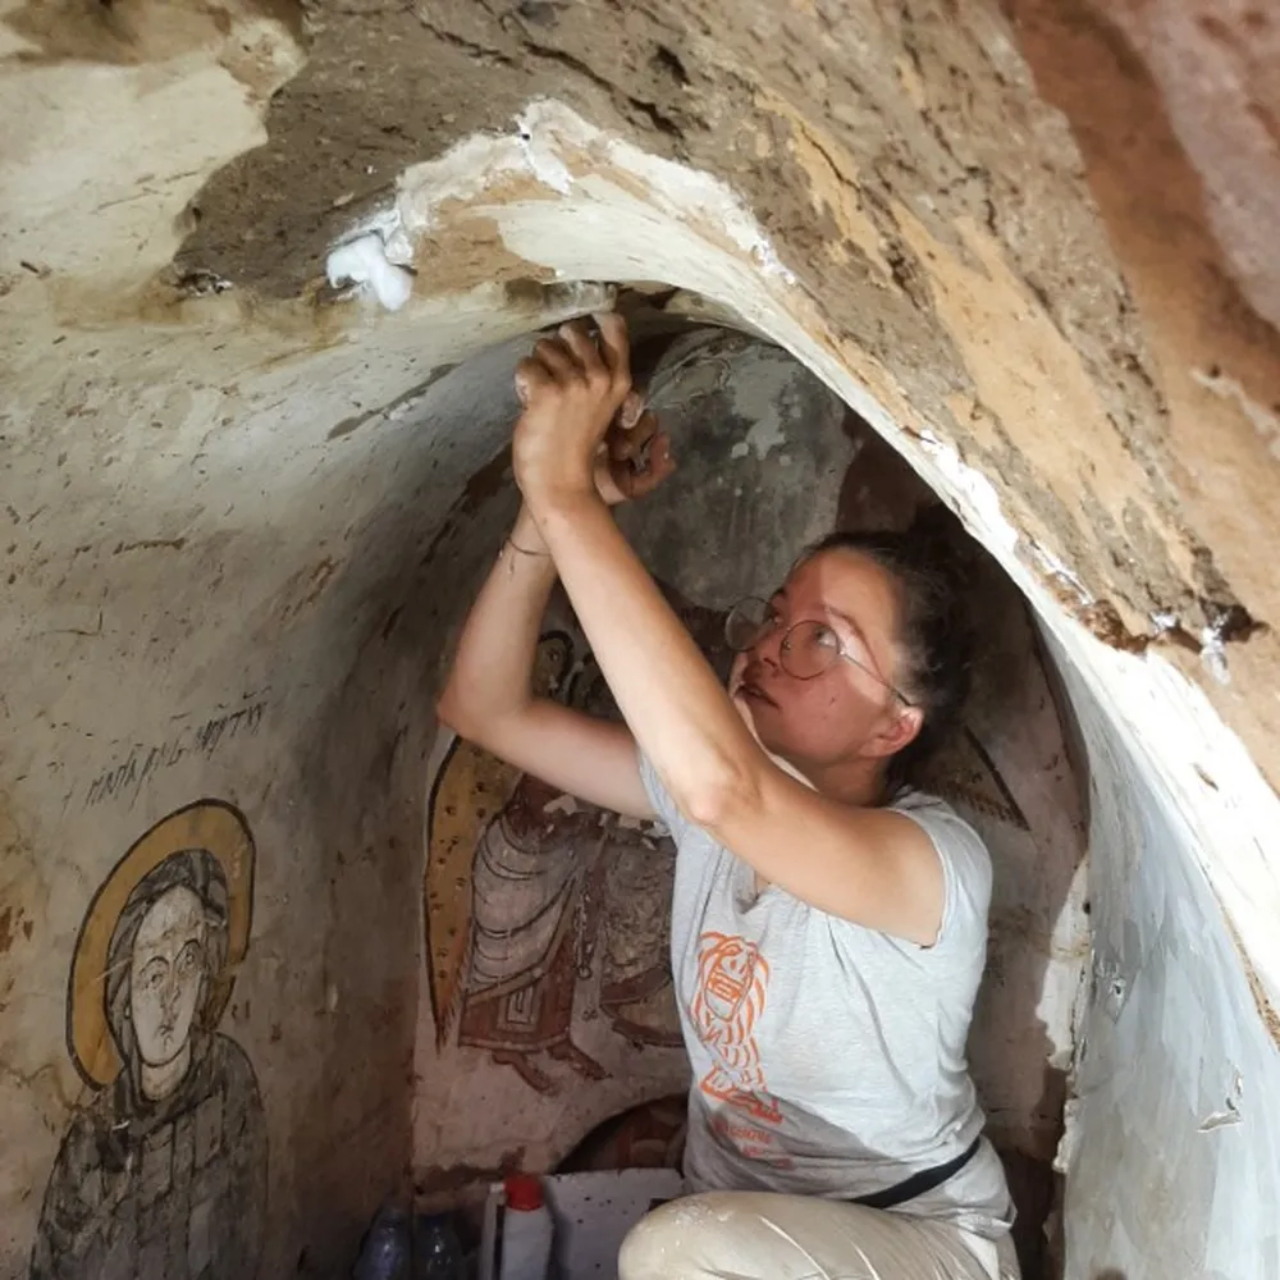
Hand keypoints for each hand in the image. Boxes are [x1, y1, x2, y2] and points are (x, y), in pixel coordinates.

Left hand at [512, 314, 674, 510]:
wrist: (562, 485)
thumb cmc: (577, 449)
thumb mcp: (599, 407)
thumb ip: (593, 376)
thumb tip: (571, 340)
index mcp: (618, 381)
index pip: (614, 328)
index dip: (598, 319)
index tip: (589, 323)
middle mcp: (599, 377)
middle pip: (572, 331)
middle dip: (557, 348)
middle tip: (554, 379)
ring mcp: (574, 383)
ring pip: (544, 347)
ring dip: (537, 369)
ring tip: (542, 399)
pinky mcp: (547, 391)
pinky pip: (525, 365)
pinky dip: (522, 383)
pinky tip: (529, 405)